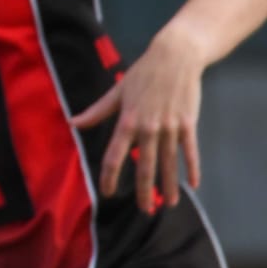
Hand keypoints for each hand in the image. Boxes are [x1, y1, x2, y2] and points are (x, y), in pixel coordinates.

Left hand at [69, 29, 204, 213]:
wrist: (175, 57)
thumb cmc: (143, 74)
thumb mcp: (117, 92)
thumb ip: (97, 111)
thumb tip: (73, 122)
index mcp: (128, 121)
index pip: (115, 155)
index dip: (110, 176)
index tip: (107, 192)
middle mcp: (149, 128)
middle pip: (145, 165)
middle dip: (144, 190)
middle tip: (144, 209)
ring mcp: (171, 127)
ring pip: (169, 163)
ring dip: (169, 185)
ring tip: (169, 204)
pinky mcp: (188, 124)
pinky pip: (190, 151)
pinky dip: (192, 168)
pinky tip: (193, 184)